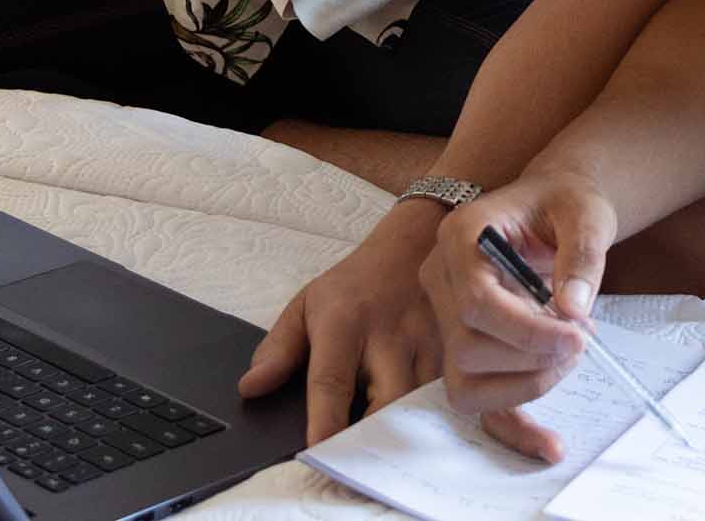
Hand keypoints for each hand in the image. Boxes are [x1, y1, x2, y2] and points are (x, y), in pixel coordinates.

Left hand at [240, 203, 443, 442]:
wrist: (414, 245)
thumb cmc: (355, 285)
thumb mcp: (306, 305)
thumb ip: (278, 348)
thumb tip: (251, 388)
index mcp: (344, 322)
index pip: (332, 380)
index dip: (325, 420)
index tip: (318, 451)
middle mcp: (389, 334)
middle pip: (387, 400)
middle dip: (372, 434)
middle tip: (356, 459)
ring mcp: (427, 342)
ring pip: (420, 402)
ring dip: (402, 429)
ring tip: (384, 446)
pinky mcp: (453, 350)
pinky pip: (443, 393)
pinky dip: (428, 413)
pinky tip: (416, 423)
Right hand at [420, 168, 617, 462]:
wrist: (553, 206)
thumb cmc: (564, 204)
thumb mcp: (584, 213)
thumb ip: (581, 256)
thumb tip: (572, 310)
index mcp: (460, 235)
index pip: (475, 301)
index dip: (526, 330)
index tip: (577, 337)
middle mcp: (440, 279)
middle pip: (466, 346)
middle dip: (530, 357)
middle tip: (580, 341)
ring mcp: (446, 318)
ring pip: (463, 382)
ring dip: (524, 386)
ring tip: (568, 360)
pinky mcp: (464, 347)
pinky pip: (477, 399)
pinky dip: (512, 427)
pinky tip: (549, 444)